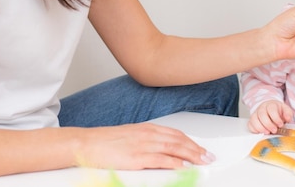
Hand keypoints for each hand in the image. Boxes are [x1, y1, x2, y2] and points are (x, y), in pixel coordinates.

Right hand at [77, 123, 214, 169]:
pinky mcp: (136, 157)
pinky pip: (160, 159)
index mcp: (147, 128)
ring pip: (173, 149)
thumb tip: (162, 147)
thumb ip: (147, 139)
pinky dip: (174, 163)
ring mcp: (142, 145)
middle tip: (208, 157)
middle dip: (196, 149)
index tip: (201, 149)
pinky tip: (183, 167)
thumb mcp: (130, 136)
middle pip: (179, 140)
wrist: (86, 143)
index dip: (191, 142)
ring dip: (191, 155)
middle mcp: (148, 134)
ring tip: (202, 161)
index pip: (176, 134)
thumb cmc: (105, 142)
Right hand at [247, 100, 293, 133]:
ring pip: (254, 119)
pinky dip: (255, 130)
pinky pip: (250, 125)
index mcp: (271, 105)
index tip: (280, 125)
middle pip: (262, 114)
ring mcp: (255, 114)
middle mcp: (261, 108)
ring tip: (267, 132)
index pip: (271, 109)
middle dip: (268, 124)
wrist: (270, 110)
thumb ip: (288, 114)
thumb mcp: (285, 110)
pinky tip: (261, 132)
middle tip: (274, 130)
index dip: (276, 118)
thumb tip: (288, 118)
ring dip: (261, 128)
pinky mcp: (252, 120)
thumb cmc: (278, 112)